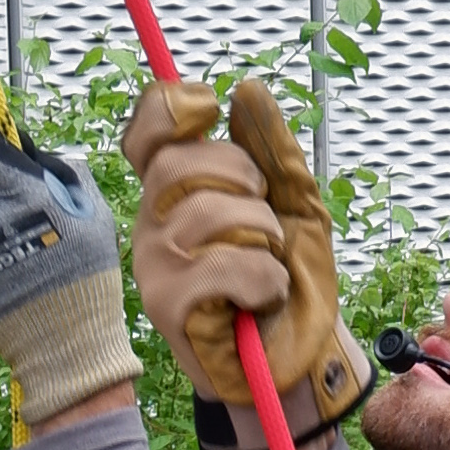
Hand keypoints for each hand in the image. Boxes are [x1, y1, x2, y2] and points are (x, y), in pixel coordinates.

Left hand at [0, 127, 139, 416]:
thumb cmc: (88, 277)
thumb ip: (69, 175)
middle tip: (35, 219)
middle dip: (7, 193)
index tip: (6, 154)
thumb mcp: (96, 217)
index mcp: (22, 193)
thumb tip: (42, 155)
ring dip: (5, 231)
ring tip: (37, 261)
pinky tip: (24, 282)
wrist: (68, 343)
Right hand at [121, 77, 368, 437]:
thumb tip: (247, 91)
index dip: (169, 107)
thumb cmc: (292, 286)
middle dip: (244, 182)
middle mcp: (154, 225)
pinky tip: (262, 300)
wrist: (303, 359)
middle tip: (265, 222)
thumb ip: (272, 150)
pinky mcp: (168, 306)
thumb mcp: (295, 206)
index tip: (208, 107)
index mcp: (176, 195)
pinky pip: (222, 265)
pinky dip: (264, 280)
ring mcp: (155, 266)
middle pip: (179, 164)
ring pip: (209, 214)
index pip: (146, 133)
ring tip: (268, 269)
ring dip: (263, 239)